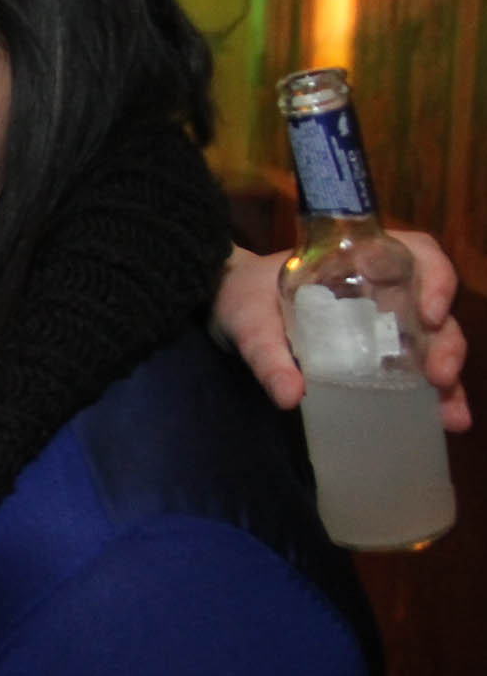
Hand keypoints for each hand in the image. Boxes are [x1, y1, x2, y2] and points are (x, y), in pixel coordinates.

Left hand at [215, 236, 470, 430]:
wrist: (222, 308)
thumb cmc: (240, 298)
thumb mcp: (247, 322)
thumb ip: (266, 355)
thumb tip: (291, 397)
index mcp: (357, 262)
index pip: (418, 254)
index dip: (437, 279)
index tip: (430, 314)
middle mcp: (379, 291)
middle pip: (433, 308)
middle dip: (447, 343)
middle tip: (440, 376)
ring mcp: (379, 324)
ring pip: (431, 343)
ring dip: (448, 378)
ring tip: (451, 416)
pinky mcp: (371, 353)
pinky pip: (410, 369)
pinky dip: (429, 395)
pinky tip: (440, 421)